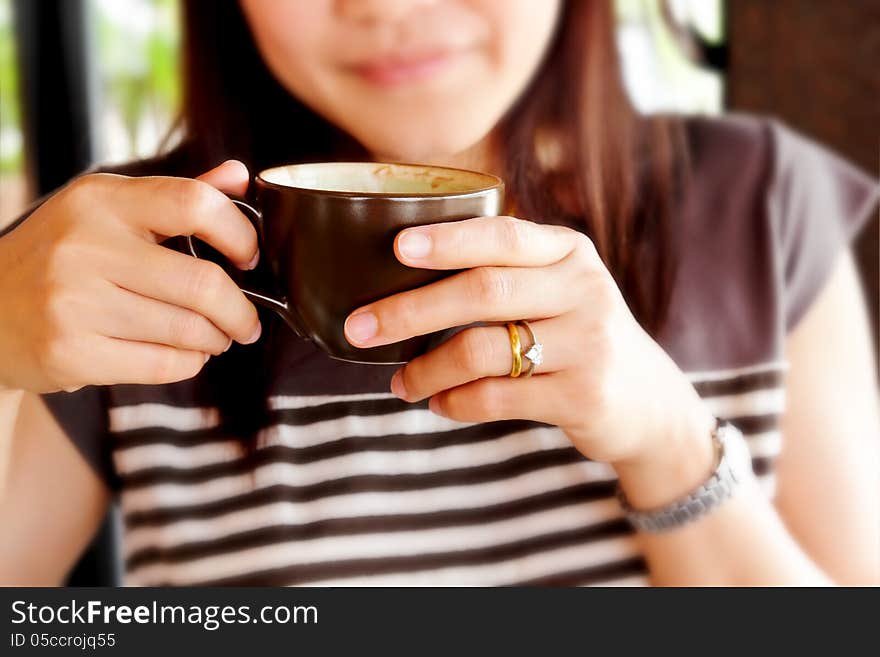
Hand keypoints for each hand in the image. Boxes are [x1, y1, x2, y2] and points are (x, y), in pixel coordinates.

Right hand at [0, 160, 261, 392]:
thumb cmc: (62, 257)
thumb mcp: (106, 211)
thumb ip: (176, 195)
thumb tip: (239, 176)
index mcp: (100, 201)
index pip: (193, 203)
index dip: (239, 233)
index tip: (249, 258)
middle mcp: (83, 247)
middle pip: (201, 283)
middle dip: (239, 311)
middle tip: (246, 322)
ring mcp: (72, 302)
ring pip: (187, 330)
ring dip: (216, 340)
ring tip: (215, 337)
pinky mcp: (70, 353)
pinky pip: (162, 365)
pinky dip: (189, 363)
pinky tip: (185, 354)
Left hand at [343, 215, 714, 465]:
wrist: (646, 400)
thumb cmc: (578, 335)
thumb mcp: (559, 289)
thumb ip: (505, 274)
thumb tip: (400, 273)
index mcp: (569, 253)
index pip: (503, 236)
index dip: (448, 240)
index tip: (396, 246)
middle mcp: (584, 290)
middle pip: (482, 293)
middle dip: (410, 310)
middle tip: (360, 327)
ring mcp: (588, 344)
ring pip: (482, 351)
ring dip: (427, 370)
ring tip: (400, 383)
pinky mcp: (583, 395)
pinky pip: (497, 398)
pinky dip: (456, 403)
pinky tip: (439, 404)